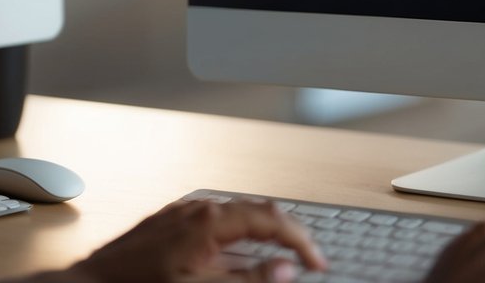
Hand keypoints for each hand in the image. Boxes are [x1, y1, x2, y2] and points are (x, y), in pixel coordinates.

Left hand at [30, 199, 325, 282]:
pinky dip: (235, 234)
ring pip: (236, 213)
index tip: (315, 262)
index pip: (271, 221)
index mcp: (210, 220)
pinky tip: (232, 254)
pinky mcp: (169, 221)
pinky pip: (213, 219)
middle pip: (257, 211)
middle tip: (305, 258)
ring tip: (274, 258)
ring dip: (261, 233)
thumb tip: (285, 270)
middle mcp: (197, 208)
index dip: (301, 241)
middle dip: (286, 233)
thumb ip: (248, 280)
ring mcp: (182, 212)